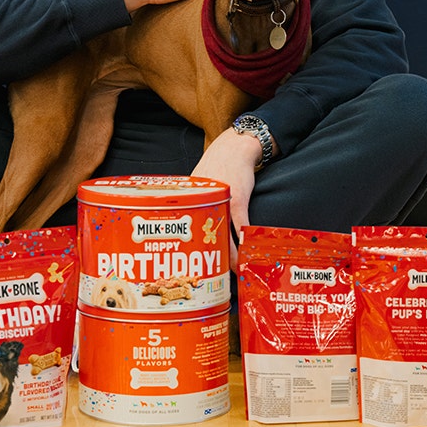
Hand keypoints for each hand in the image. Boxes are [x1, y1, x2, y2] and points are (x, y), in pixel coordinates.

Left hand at [191, 127, 261, 268]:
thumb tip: (187, 224)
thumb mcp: (198, 186)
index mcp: (189, 202)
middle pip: (202, 240)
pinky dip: (243, 246)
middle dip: (207, 262)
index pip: (181, 232)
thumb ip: (194, 204)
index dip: (184, 253)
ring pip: (223, 238)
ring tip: (231, 274)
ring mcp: (219, 204)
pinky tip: (245, 258)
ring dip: (229, 259)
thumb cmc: (216, 167)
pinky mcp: (237, 202)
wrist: (235, 147)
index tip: (185, 270)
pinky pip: (241, 229)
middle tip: (210, 278)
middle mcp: (201, 204)